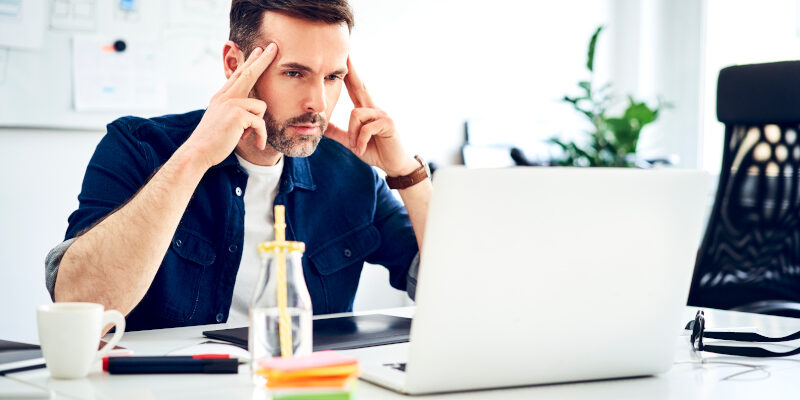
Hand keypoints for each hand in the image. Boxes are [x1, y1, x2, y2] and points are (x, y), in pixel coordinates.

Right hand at [183, 43, 276, 169]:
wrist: (199, 151)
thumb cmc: (212, 141)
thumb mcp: (222, 120)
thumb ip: (234, 111)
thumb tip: (252, 109)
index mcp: (222, 97)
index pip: (239, 75)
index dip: (250, 62)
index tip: (260, 51)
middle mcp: (226, 96)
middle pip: (249, 73)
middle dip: (263, 60)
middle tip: (274, 47)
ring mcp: (231, 103)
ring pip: (261, 107)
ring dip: (258, 125)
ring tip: (246, 135)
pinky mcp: (238, 115)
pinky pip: (261, 123)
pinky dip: (261, 136)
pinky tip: (257, 143)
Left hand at [324, 58, 417, 176]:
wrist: (394, 164)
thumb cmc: (376, 151)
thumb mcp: (353, 141)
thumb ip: (339, 132)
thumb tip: (322, 126)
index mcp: (366, 111)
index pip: (355, 89)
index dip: (349, 74)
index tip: (344, 59)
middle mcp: (375, 109)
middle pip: (360, 86)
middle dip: (352, 71)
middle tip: (345, 54)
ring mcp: (383, 115)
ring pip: (356, 114)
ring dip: (352, 134)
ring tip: (356, 147)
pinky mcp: (388, 124)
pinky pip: (366, 128)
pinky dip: (360, 140)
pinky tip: (362, 149)